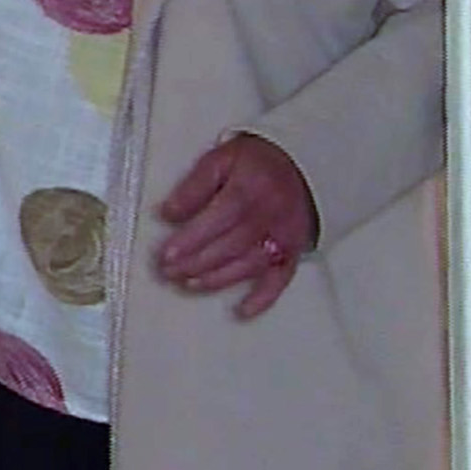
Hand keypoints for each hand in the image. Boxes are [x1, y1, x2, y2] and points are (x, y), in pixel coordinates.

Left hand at [152, 134, 318, 320]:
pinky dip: (263, 298)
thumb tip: (169, 213)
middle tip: (168, 272)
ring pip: (249, 265)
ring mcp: (283, 237)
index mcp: (250, 189)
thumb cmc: (256, 162)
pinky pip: (281, 280)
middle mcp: (269, 216)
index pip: (218, 218)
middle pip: (230, 245)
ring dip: (217, 279)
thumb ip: (195, 185)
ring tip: (188, 284)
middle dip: (196, 262)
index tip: (167, 254)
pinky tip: (243, 311)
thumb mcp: (221, 159)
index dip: (191, 239)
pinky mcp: (292, 252)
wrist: (303, 165)